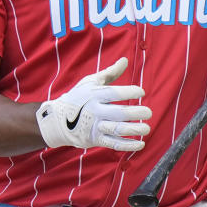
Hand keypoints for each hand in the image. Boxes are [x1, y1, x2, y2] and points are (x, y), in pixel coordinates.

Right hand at [36, 58, 151, 151]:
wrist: (57, 120)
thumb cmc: (77, 98)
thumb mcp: (91, 82)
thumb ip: (110, 72)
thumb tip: (125, 60)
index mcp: (94, 95)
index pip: (114, 93)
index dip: (129, 92)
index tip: (141, 92)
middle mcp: (95, 111)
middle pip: (118, 113)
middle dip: (135, 113)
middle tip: (149, 113)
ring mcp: (95, 127)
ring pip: (117, 130)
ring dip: (134, 130)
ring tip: (147, 129)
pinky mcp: (95, 140)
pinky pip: (113, 144)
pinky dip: (127, 146)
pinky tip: (140, 144)